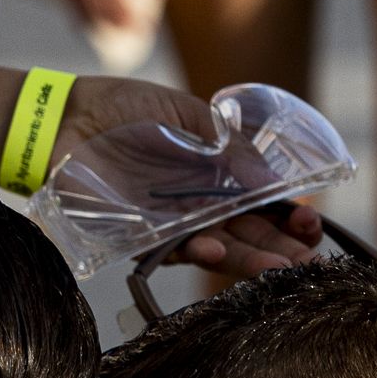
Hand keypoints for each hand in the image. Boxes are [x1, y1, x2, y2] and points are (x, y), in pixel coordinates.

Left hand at [59, 75, 328, 274]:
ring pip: (220, 249)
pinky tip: (214, 249)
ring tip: (276, 269)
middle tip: (311, 266)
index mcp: (221, 174)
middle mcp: (203, 205)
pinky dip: (195, 252)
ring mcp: (174, 224)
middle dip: (284, 252)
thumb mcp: (185, 113)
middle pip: (251, 235)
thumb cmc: (124, 108)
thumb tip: (272, 178)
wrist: (65, 117)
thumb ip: (227, 146)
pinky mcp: (141, 236)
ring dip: (249, 261)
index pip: (267, 204)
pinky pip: (174, 251)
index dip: (292, 217)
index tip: (311, 222)